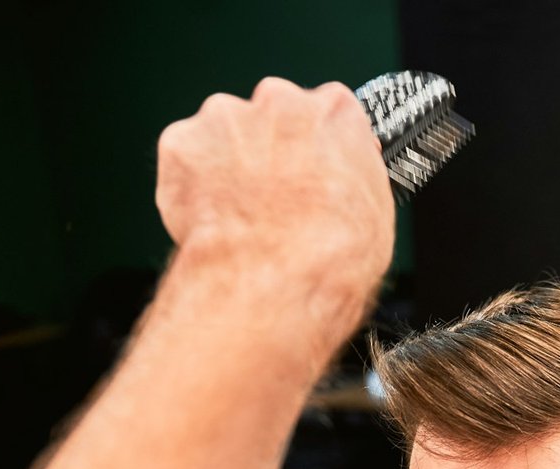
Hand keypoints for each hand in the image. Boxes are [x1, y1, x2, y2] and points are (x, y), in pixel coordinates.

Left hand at [155, 77, 393, 329]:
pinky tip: (213, 218)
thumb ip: (355, 174)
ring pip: (225, 133)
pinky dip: (194, 184)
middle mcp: (280, 101)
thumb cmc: (330, 252)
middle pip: (272, 116)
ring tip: (242, 214)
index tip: (313, 170)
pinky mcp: (183, 141)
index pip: (327, 112)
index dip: (318, 147)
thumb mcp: (375, 211)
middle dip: (271, 150)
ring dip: (230, 163)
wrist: (274, 277)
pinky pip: (187, 158)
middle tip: (274, 197)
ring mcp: (227, 117)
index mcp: (335, 111)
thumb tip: (346, 179)